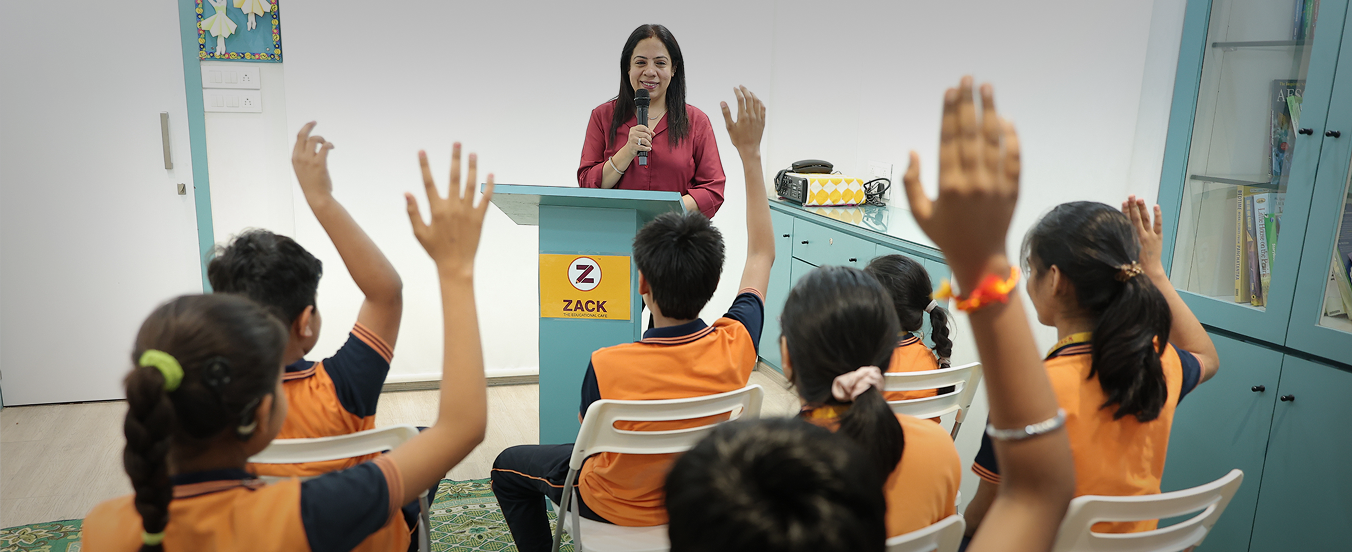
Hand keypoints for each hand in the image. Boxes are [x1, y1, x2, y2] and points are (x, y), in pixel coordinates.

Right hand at [293, 121, 334, 200]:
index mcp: (295, 158)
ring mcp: (308, 160)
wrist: (316, 197)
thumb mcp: (303, 170)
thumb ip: (306, 159)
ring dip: (321, 138)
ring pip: (314, 139)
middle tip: (314, 122)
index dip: (305, 130)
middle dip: (308, 126)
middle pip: (302, 135)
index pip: (298, 139)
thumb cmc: (312, 184)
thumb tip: (315, 149)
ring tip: (326, 144)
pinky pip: (324, 147)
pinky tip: (331, 147)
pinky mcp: (319, 163)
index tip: (311, 125)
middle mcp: (300, 158)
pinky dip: (329, 144)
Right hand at [405, 143, 493, 272]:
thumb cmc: (435, 250)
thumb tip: (407, 193)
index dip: (424, 166)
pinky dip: (489, 187)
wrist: (455, 265)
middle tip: (457, 143)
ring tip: (473, 153)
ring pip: (471, 185)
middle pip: (454, 178)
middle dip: (455, 159)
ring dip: (472, 168)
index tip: (421, 151)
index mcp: (437, 210)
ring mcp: (468, 212)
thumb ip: (413, 212)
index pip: (428, 183)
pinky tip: (491, 175)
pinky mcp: (479, 218)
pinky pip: (485, 199)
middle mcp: (453, 208)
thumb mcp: (419, 232)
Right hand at [626, 125, 653, 156]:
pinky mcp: (633, 146)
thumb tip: (653, 133)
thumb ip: (647, 132)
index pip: (643, 127)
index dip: (648, 131)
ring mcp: (632, 140)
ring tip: (649, 145)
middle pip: (645, 134)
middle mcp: (632, 133)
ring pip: (644, 140)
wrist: (629, 149)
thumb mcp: (640, 134)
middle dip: (650, 138)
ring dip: (649, 143)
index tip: (650, 134)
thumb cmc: (635, 141)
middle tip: (650, 141)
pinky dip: (647, 148)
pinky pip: (642, 147)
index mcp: (633, 129)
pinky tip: (649, 148)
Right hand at [721, 85, 765, 155]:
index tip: (735, 88)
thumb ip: (726, 114)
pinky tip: (757, 101)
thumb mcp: (729, 127)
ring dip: (753, 95)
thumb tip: (723, 102)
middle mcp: (752, 116)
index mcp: (743, 116)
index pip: (741, 99)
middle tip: (741, 86)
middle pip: (750, 98)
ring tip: (749, 91)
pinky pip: (763, 109)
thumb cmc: (738, 139)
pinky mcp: (762, 121)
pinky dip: (760, 102)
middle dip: (745, 90)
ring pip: (757, 102)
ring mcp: (758, 118)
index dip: (737, 92)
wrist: (749, 149)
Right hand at [902, 77, 1020, 286]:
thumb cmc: (946, 236)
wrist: (981, 259)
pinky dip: (1010, 137)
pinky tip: (1005, 119)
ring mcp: (995, 184)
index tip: (949, 92)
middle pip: (970, 133)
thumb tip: (913, 153)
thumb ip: (912, 183)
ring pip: (993, 140)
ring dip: (990, 111)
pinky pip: (1013, 157)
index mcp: (948, 186)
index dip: (948, 113)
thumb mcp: (920, 213)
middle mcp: (973, 181)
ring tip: (987, 88)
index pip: (948, 139)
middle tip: (967, 79)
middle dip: (968, 103)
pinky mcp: (1012, 189)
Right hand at [1122, 195, 1164, 276]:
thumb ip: (1122, 242)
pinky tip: (1156, 206)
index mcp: (1131, 239)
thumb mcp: (1126, 251)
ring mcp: (1150, 236)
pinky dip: (1158, 215)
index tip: (1123, 202)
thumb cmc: (1134, 263)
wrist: (1149, 270)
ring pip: (1146, 219)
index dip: (1125, 211)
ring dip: (1143, 209)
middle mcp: (1141, 235)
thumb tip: (1113, 231)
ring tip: (1140, 199)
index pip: (1127, 222)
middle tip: (1131, 196)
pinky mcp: (1158, 237)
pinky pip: (1158, 225)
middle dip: (1133, 207)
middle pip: (1136, 218)